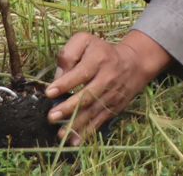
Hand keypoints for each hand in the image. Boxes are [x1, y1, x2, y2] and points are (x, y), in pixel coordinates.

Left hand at [46, 31, 167, 142]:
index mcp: (98, 59)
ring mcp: (112, 95)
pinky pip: (100, 121)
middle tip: (52, 116)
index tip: (49, 92)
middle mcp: (107, 78)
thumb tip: (58, 76)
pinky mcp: (114, 108)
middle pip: (87, 95)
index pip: (81, 72)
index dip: (65, 83)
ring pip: (93, 111)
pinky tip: (75, 141)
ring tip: (60, 134)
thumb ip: (69, 54)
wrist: (133, 64)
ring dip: (76, 124)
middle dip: (69, 107)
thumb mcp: (85, 41)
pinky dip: (88, 132)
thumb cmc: (101, 52)